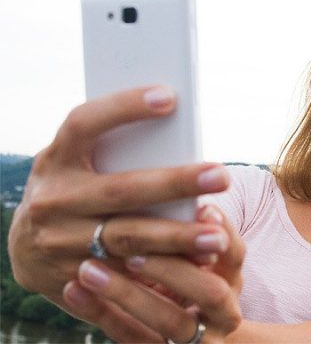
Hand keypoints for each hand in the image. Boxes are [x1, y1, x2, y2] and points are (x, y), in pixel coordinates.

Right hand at [8, 86, 228, 306]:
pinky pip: (127, 276)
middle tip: (221, 176)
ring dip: (177, 238)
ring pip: (127, 239)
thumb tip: (175, 133)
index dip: (123, 108)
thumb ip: (113, 152)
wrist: (25, 247)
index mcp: (56, 160)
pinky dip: (166, 270)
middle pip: (120, 189)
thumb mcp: (77, 164)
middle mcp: (54, 200)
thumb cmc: (71, 189)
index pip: (84, 124)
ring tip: (218, 235)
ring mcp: (60, 243)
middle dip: (174, 183)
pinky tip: (200, 264)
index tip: (169, 96)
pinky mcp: (75, 277)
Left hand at [62, 205, 244, 342]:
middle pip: (210, 292)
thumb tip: (164, 171)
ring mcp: (197, 336)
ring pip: (173, 325)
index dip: (218, 233)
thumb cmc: (192, 268)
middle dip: (171, 267)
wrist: (194, 320)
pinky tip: (74, 290)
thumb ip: (188, 218)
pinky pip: (135, 341)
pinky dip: (104, 315)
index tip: (198, 209)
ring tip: (88, 268)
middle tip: (131, 248)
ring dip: (130, 295)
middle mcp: (224, 309)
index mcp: (232, 274)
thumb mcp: (202, 245)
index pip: (235, 255)